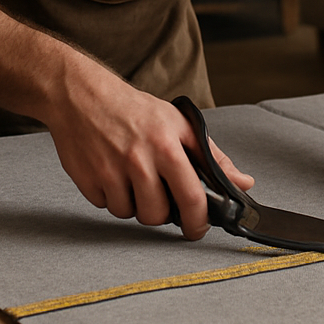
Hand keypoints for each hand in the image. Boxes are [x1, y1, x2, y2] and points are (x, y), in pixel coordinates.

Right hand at [44, 73, 252, 240]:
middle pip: (157, 215)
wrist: (80, 95)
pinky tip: (111, 174)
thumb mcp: (178, 123)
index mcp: (167, 145)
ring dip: (134, 204)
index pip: (191, 198)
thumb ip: (212, 157)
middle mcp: (139, 160)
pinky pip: (106, 206)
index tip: (197, 229)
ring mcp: (110, 171)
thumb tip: (243, 182)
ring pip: (130, 214)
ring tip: (132, 179)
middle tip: (159, 196)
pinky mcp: (87, 179)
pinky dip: (111, 197)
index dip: (198, 222)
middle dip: (161, 213)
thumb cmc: (132, 108)